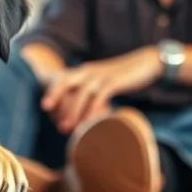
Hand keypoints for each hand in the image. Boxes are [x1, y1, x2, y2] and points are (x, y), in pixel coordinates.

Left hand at [41, 47, 162, 133]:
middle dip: (55, 98)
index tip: (44, 107)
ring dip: (72, 111)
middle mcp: (89, 71)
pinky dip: (92, 111)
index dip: (52, 91)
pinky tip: (89, 123)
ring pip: (82, 93)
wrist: (147, 62)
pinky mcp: (115, 81)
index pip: (62, 78)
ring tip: (66, 128)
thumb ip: (90, 91)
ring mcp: (101, 75)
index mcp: (84, 70)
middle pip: (65, 82)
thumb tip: (80, 111)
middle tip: (50, 117)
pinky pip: (100, 97)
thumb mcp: (102, 81)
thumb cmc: (123, 76)